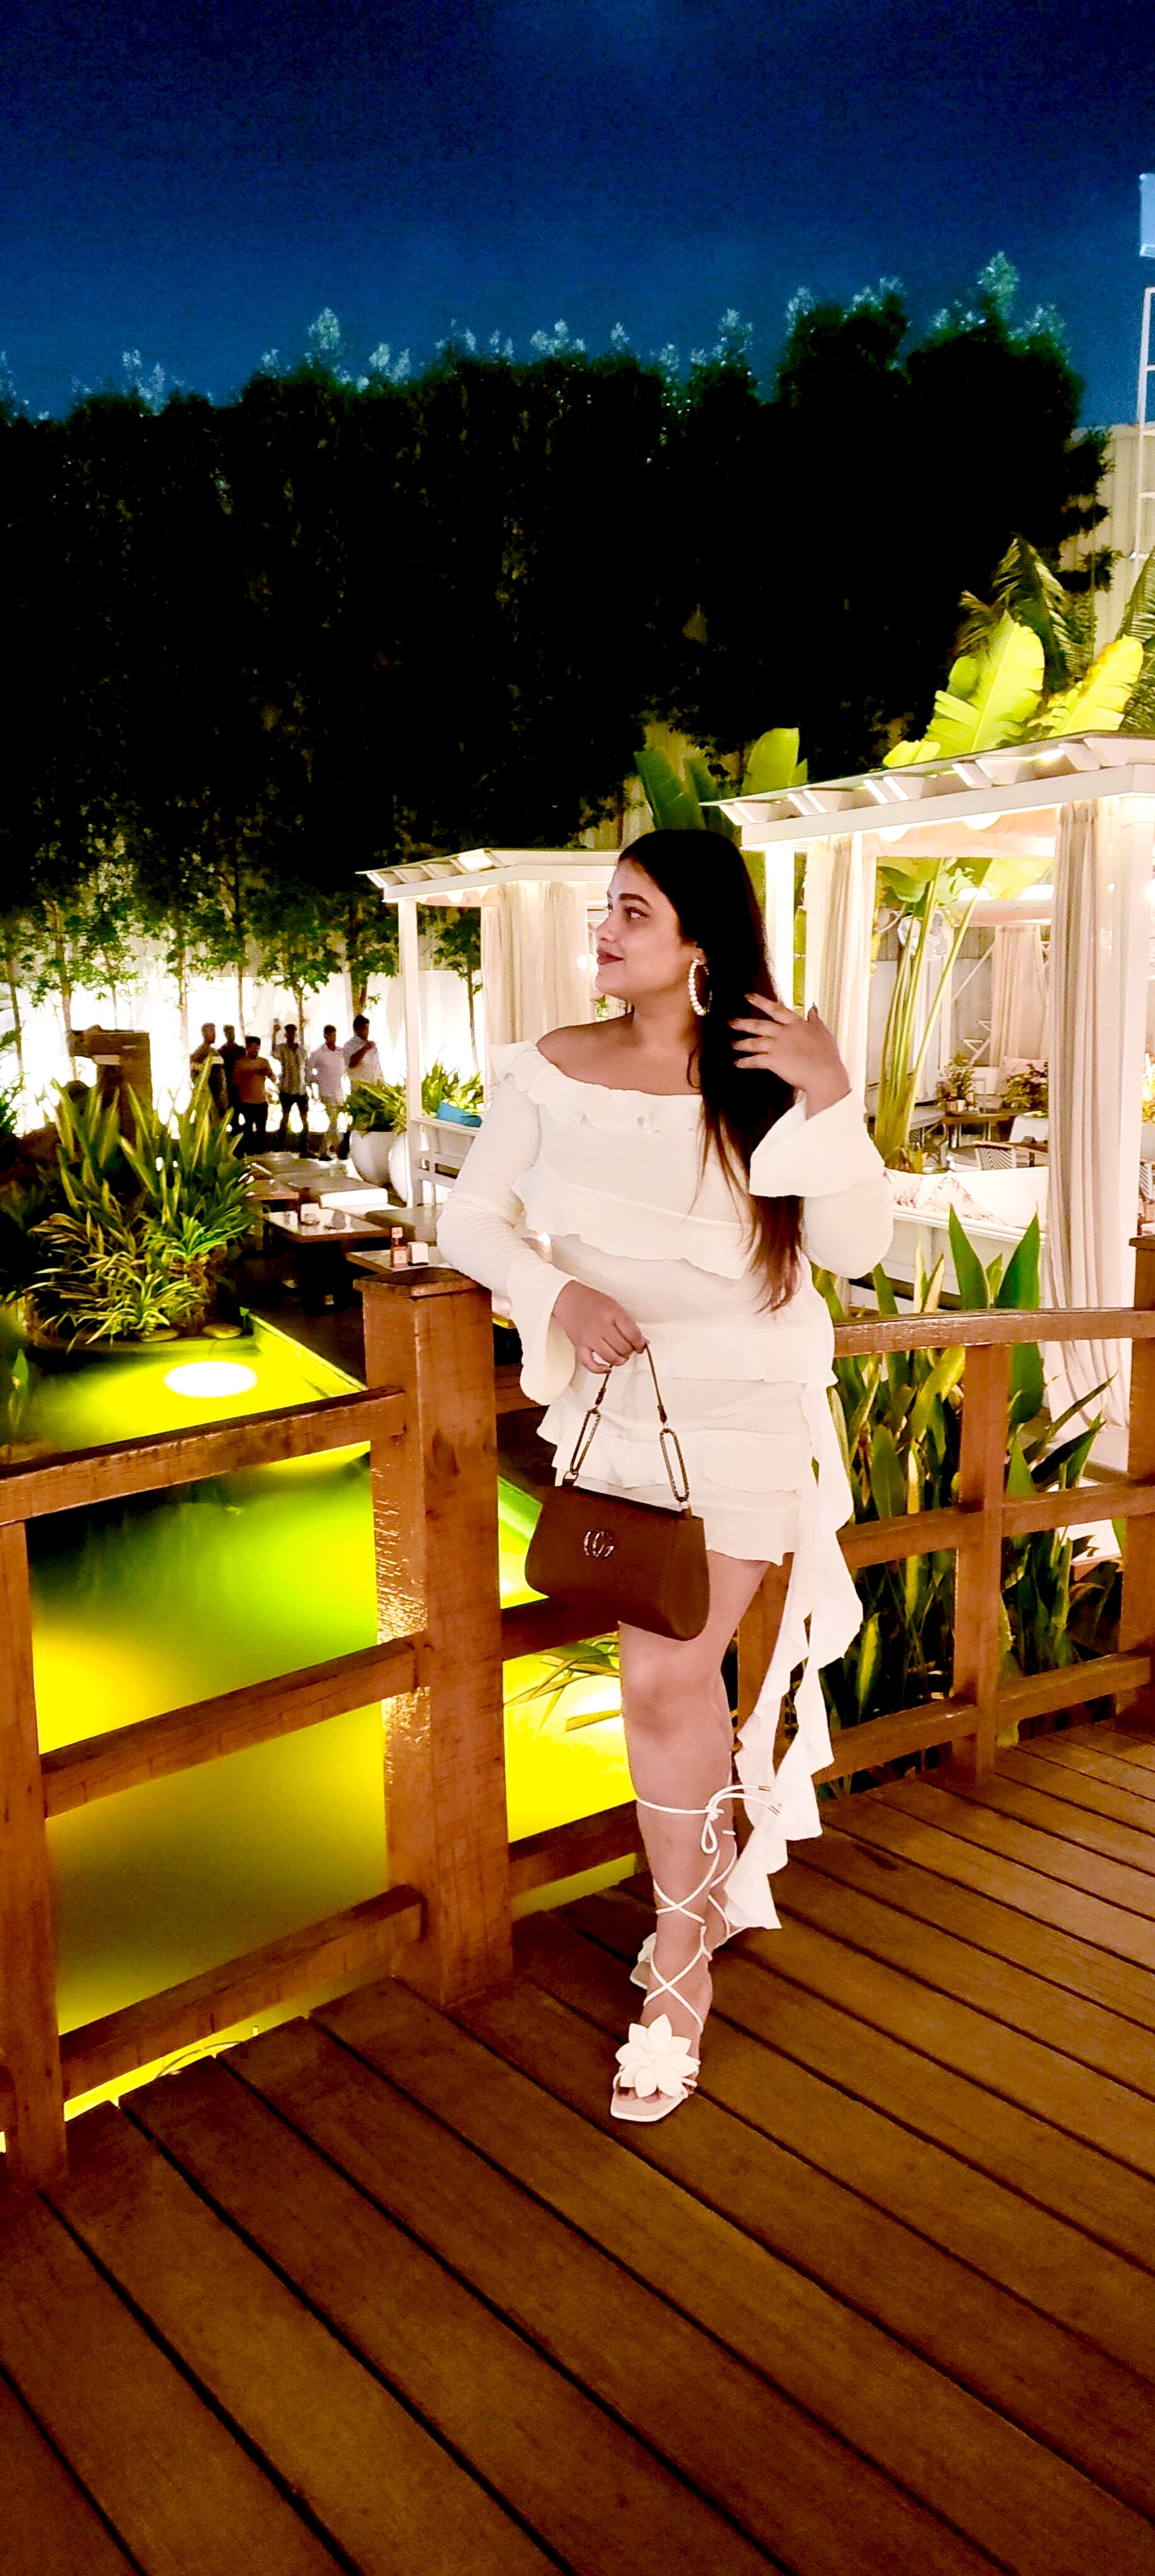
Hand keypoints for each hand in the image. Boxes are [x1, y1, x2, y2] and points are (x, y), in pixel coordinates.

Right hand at [553, 1280, 646, 1371]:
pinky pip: (590, 1364)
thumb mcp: (614, 1306)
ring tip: (620, 1356)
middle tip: (630, 1348)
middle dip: (630, 1350)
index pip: (633, 1334)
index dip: (640, 1343)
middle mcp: (601, 1326)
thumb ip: (627, 1323)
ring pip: (611, 1357)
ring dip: (619, 1360)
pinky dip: (600, 1369)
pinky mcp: (579, 1346)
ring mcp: (589, 1337)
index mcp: (612, 1313)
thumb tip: (640, 1340)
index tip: (641, 1345)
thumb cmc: (590, 1301)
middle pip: (623, 1347)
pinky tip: (607, 1368)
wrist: (567, 1298)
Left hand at [730, 996, 849, 1113]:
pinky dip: (745, 1062)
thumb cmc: (827, 1056)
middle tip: (731, 1021)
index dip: (760, 1002)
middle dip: (743, 1023)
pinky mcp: (773, 1061)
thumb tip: (813, 1008)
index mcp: (796, 1024)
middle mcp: (784, 1033)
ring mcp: (777, 1046)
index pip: (776, 1009)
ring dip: (741, 1043)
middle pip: (760, 1025)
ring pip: (754, 1042)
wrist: (824, 1073)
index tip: (749, 996)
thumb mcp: (823, 1032)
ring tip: (733, 1044)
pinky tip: (738, 1063)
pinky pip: (755, 1060)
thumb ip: (815, 1019)